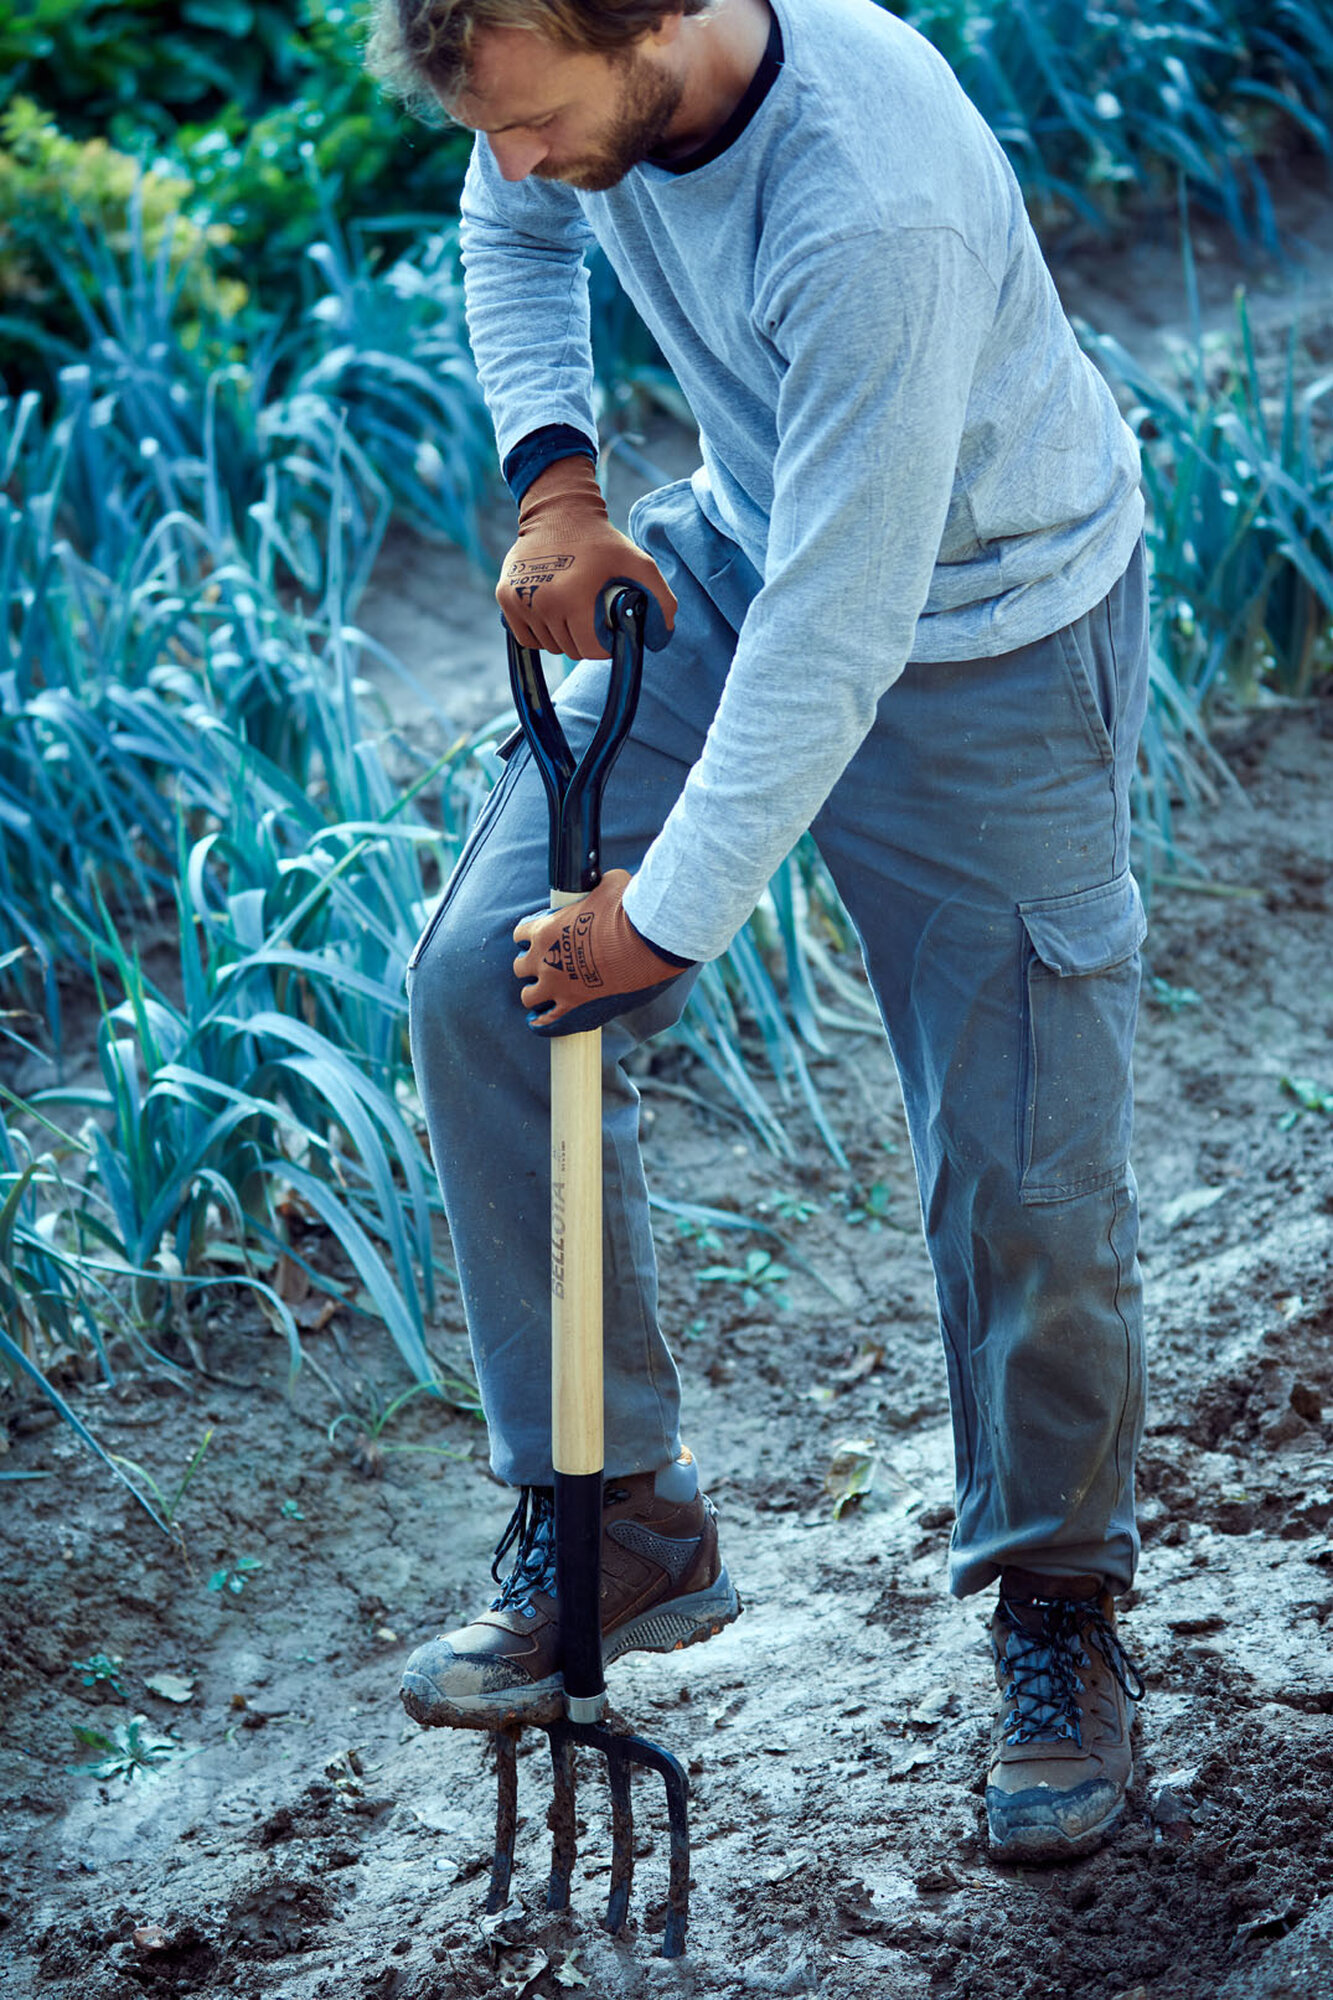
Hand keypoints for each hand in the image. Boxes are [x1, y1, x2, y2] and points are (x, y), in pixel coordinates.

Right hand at [498, 457, 676, 658]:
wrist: (559, 511)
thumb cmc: (601, 540)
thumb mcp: (638, 561)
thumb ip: (660, 597)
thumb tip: (664, 632)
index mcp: (573, 596)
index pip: (591, 649)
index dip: (605, 644)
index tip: (609, 627)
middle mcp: (542, 601)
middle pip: (569, 650)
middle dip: (585, 640)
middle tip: (592, 616)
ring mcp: (519, 600)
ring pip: (548, 646)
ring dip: (563, 637)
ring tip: (573, 611)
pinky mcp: (505, 597)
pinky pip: (526, 637)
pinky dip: (540, 633)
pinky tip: (553, 612)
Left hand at [512, 869, 690, 1035]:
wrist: (642, 942)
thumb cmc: (625, 910)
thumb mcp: (609, 885)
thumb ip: (597, 886)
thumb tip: (605, 880)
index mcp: (544, 929)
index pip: (520, 934)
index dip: (529, 936)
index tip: (539, 938)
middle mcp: (543, 959)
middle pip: (519, 967)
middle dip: (531, 965)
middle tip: (547, 964)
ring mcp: (556, 984)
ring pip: (528, 996)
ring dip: (535, 993)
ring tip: (547, 992)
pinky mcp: (573, 1004)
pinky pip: (547, 1019)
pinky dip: (543, 1021)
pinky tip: (542, 1021)